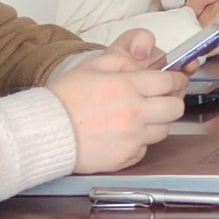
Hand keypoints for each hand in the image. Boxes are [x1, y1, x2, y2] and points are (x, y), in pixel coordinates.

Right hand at [50, 36, 187, 173]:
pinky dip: (138, 143)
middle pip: (175, 108)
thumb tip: (144, 62)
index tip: (175, 81)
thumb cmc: (64, 98)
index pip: (169, 82)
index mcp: (127, 86)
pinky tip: (123, 136)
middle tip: (162, 101)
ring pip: (164, 130)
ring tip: (138, 119)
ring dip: (156, 123)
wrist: (42, 132)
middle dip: (172, 102)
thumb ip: (121, 62)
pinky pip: (144, 149)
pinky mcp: (125, 157)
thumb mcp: (91, 67)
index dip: (175, 80)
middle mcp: (134, 112)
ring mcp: (131, 137)